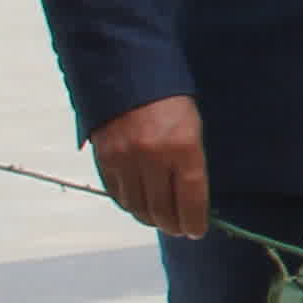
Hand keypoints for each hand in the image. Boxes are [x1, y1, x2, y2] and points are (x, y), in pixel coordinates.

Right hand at [89, 97, 207, 238]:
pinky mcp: (105, 158)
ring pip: (137, 207)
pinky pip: (117, 194)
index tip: (196, 231)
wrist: (128, 71)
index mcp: (183, 146)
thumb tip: (189, 201)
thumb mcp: (191, 126)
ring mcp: (126, 158)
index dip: (194, 221)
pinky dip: (129, 204)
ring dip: (150, 218)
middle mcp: (153, 156)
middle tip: (178, 229)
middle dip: (173, 225)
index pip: (191, 199)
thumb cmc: (168, 99)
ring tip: (159, 219)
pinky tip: (138, 203)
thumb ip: (190, 163)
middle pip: (162, 209)